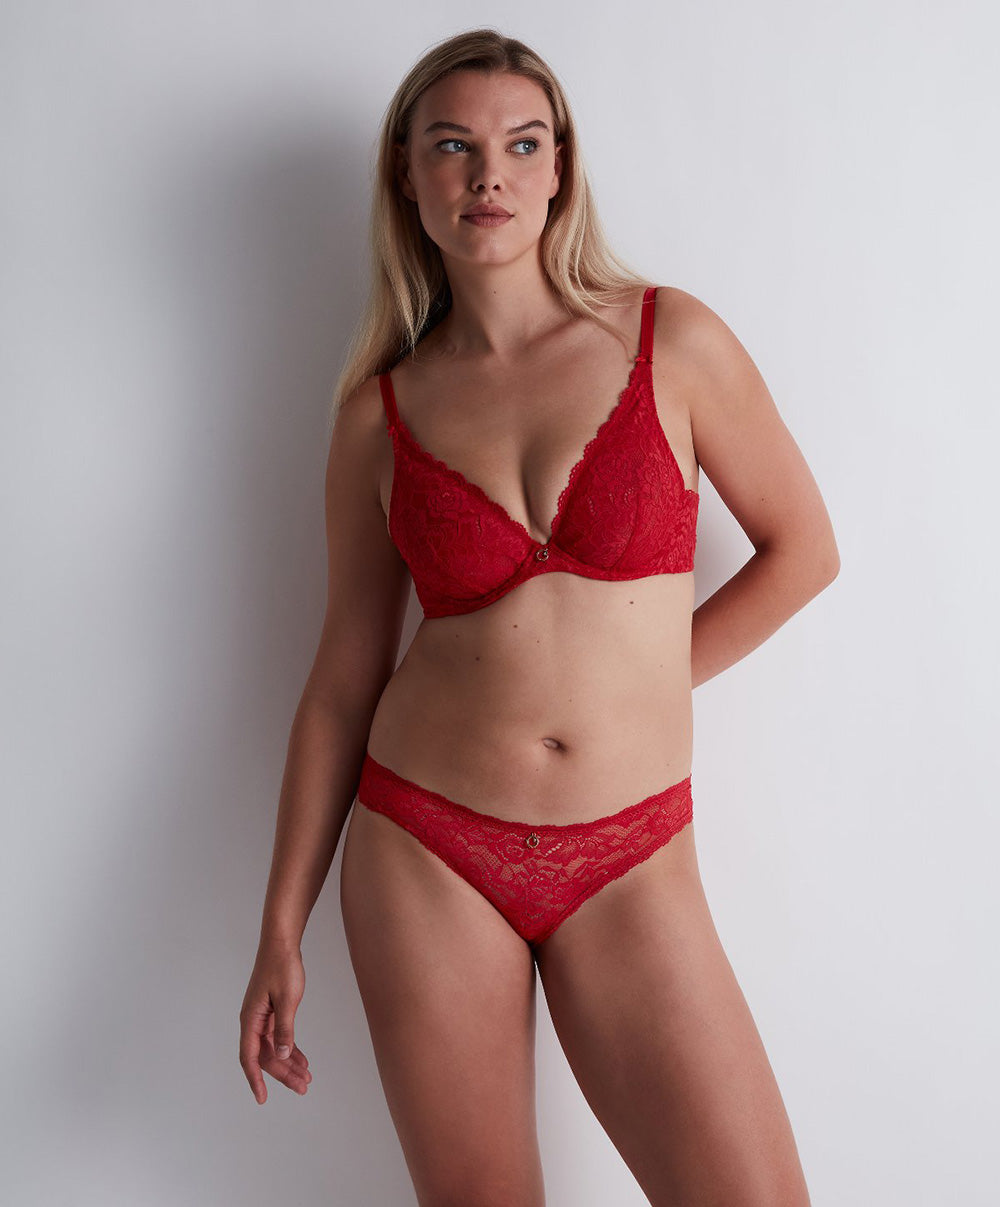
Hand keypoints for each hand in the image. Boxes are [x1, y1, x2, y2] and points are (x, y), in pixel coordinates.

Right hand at [239, 940, 311, 1103]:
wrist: (281, 943)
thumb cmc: (282, 967)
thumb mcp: (287, 999)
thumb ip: (285, 1029)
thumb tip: (283, 1056)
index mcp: (251, 1019)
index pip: (250, 1057)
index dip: (256, 1079)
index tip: (263, 1098)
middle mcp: (253, 1021)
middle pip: (265, 1056)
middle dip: (283, 1075)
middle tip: (303, 1088)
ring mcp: (262, 1017)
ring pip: (273, 1049)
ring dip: (289, 1064)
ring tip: (306, 1079)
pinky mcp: (271, 1012)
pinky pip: (278, 1037)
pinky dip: (290, 1049)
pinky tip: (302, 1059)